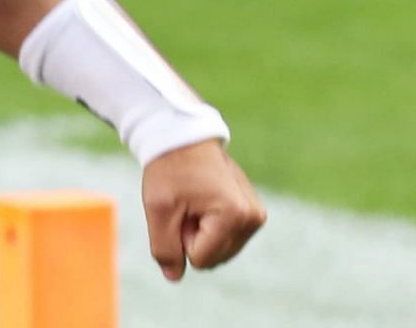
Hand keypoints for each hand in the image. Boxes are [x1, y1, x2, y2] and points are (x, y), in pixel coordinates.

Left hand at [140, 140, 265, 280]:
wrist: (182, 137)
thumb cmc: (169, 169)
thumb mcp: (159, 210)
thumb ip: (165, 249)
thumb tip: (174, 277)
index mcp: (234, 215)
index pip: (200, 259)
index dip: (181, 236)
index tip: (179, 206)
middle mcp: (253, 217)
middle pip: (213, 258)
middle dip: (192, 236)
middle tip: (185, 203)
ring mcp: (256, 216)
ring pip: (220, 251)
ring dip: (201, 232)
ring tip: (194, 200)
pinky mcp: (253, 213)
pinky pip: (226, 239)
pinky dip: (210, 226)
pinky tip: (204, 200)